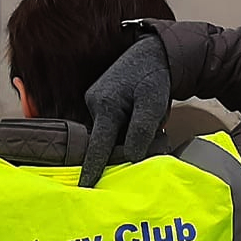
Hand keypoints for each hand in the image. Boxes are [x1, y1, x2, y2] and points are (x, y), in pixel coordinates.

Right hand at [79, 26, 170, 186]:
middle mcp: (94, 104)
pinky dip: (125, 129)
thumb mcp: (153, 104)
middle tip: (150, 138)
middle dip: (123, 148)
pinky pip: (111, 126)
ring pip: (110, 134)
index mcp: (105, 105)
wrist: (155, 54)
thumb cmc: (154, 78)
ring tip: (150, 122)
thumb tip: (131, 157)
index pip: (98, 146)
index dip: (92, 168)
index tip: (85, 186)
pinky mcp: (100, 103)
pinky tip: (139, 118)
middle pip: (105, 142)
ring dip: (127, 137)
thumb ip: (141, 131)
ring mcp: (94, 103)